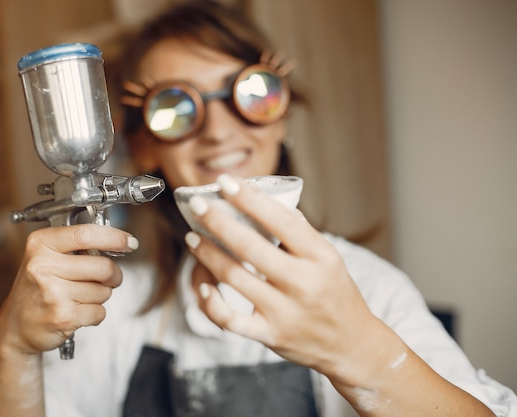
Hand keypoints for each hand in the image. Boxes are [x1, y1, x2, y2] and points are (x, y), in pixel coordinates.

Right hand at [0, 224, 137, 355]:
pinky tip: (76, 311)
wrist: (16, 327)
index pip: (86, 234)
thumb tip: (119, 241)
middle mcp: (43, 266)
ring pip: (104, 291)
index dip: (115, 238)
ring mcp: (52, 293)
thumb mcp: (46, 256)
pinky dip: (95, 313)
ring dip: (100, 296)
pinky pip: (99, 311)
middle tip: (107, 278)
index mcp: (40, 244)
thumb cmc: (37, 288)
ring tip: (78, 297)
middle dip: (113, 275)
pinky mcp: (62, 317)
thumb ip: (77, 245)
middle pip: (103, 266)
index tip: (130, 242)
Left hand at [185, 174, 385, 379]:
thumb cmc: (336, 294)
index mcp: (321, 257)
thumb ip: (300, 232)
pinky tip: (203, 287)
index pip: (282, 220)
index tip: (226, 182)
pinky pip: (230, 319)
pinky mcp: (269, 335)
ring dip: (207, 254)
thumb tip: (269, 202)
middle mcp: (303, 283)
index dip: (250, 199)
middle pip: (250, 247)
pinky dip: (211, 303)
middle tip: (198, 205)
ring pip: (234, 277)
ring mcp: (285, 311)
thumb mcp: (329, 258)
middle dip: (218, 222)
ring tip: (194, 238)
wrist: (351, 344)